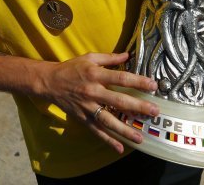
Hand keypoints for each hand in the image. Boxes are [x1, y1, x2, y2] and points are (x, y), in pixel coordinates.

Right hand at [40, 52, 159, 152]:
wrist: (49, 82)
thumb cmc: (71, 68)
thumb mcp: (89, 57)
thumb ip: (109, 57)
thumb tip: (128, 55)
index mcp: (95, 74)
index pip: (121, 78)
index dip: (138, 82)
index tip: (153, 85)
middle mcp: (92, 92)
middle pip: (119, 101)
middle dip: (138, 107)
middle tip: (154, 112)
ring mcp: (87, 107)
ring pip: (108, 120)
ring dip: (125, 130)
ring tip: (140, 137)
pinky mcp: (82, 118)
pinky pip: (96, 131)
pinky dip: (108, 140)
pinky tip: (120, 148)